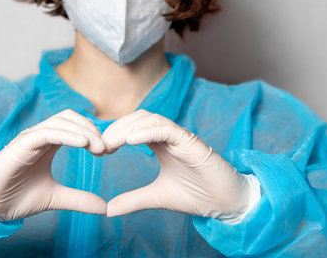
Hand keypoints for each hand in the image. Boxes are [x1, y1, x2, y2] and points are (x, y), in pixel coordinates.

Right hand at [0, 109, 106, 220]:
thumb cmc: (17, 197)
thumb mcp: (55, 198)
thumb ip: (79, 199)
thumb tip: (105, 208)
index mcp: (49, 143)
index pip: (75, 125)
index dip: (93, 133)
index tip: (107, 151)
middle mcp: (40, 136)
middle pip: (70, 117)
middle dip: (91, 129)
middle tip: (106, 149)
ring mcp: (30, 138)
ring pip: (60, 121)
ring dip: (83, 131)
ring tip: (98, 148)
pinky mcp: (21, 144)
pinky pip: (47, 132)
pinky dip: (67, 135)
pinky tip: (82, 144)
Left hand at [102, 110, 251, 219]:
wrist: (225, 204)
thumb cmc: (196, 196)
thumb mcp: (157, 197)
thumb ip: (133, 200)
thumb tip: (108, 209)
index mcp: (161, 144)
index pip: (134, 127)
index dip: (116, 133)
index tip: (101, 150)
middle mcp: (169, 136)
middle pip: (139, 118)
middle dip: (118, 127)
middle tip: (102, 145)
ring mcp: (181, 137)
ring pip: (151, 118)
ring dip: (129, 127)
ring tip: (112, 143)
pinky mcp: (192, 142)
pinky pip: (168, 129)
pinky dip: (148, 131)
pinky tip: (132, 140)